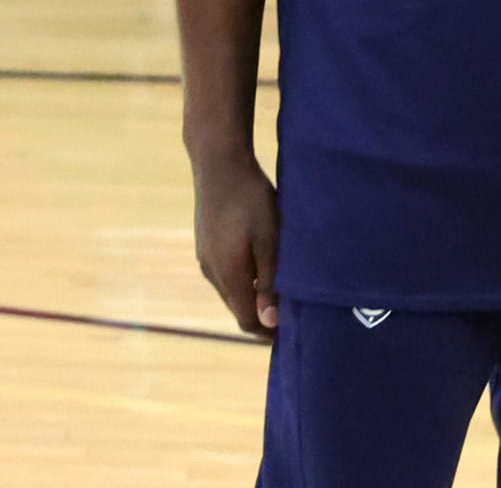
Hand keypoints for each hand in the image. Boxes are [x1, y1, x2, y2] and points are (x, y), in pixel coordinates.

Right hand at [191, 154, 279, 337]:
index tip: (291, 337)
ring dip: (254, 297)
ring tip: (282, 295)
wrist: (219, 164)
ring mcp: (206, 258)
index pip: (247, 320)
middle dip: (263, 318)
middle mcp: (212, 272)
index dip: (268, 332)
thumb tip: (269, 322)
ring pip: (233, 290)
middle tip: (292, 319)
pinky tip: (264, 268)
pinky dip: (246, 280)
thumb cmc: (251, 199)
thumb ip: (270, 281)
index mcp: (228, 275)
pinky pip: (227, 274)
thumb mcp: (269, 239)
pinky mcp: (206, 245)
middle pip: (238, 308)